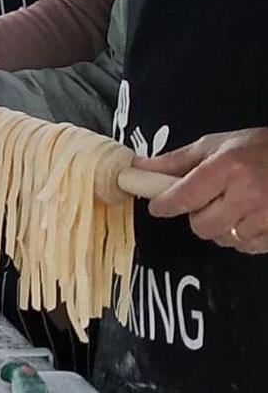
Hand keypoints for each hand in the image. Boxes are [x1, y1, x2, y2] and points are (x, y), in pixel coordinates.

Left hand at [138, 128, 267, 252]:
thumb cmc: (261, 149)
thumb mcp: (219, 145)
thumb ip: (177, 161)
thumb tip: (137, 169)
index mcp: (227, 168)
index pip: (181, 198)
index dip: (164, 204)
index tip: (160, 204)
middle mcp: (246, 194)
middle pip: (200, 225)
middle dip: (199, 215)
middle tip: (212, 199)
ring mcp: (264, 217)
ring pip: (221, 239)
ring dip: (222, 226)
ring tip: (237, 205)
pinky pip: (245, 247)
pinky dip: (243, 236)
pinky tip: (252, 216)